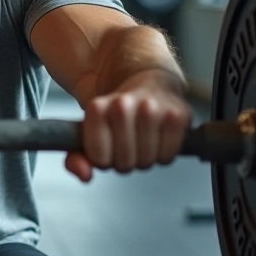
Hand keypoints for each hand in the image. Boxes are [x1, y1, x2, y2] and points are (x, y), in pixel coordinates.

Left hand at [65, 70, 193, 179]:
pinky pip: (168, 156)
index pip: (99, 159)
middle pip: (123, 163)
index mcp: (97, 108)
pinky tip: (159, 137)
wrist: (149, 80)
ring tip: (142, 138)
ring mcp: (153, 109)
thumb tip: (85, 175)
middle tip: (127, 142)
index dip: (104, 159)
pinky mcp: (179, 114)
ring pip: (146, 161)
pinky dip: (164, 154)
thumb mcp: (90, 131)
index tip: (107, 146)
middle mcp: (124, 106)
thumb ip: (76, 156)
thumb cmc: (118, 111)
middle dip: (124, 160)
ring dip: (144, 157)